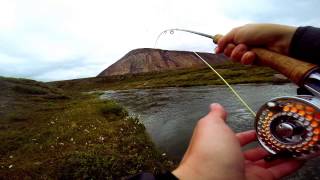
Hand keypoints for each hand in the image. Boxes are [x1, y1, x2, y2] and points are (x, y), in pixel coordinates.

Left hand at [172, 103, 304, 179]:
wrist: (214, 179)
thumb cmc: (209, 153)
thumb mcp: (212, 126)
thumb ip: (216, 116)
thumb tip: (215, 106)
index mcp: (219, 145)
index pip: (236, 138)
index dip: (247, 133)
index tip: (259, 128)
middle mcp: (231, 160)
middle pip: (252, 152)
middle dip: (265, 145)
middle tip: (278, 138)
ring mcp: (244, 172)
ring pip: (266, 162)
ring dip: (279, 154)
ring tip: (290, 146)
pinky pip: (277, 172)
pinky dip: (288, 166)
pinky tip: (295, 159)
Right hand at [215, 24, 296, 64]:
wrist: (279, 42)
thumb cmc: (260, 33)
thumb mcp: (238, 32)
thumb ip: (225, 40)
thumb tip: (216, 49)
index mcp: (239, 35)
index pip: (225, 43)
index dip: (222, 46)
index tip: (219, 50)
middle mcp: (243, 44)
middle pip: (228, 52)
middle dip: (232, 50)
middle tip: (240, 46)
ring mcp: (248, 52)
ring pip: (235, 59)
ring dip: (240, 54)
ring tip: (249, 50)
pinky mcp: (254, 61)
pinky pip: (244, 63)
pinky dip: (247, 59)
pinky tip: (253, 56)